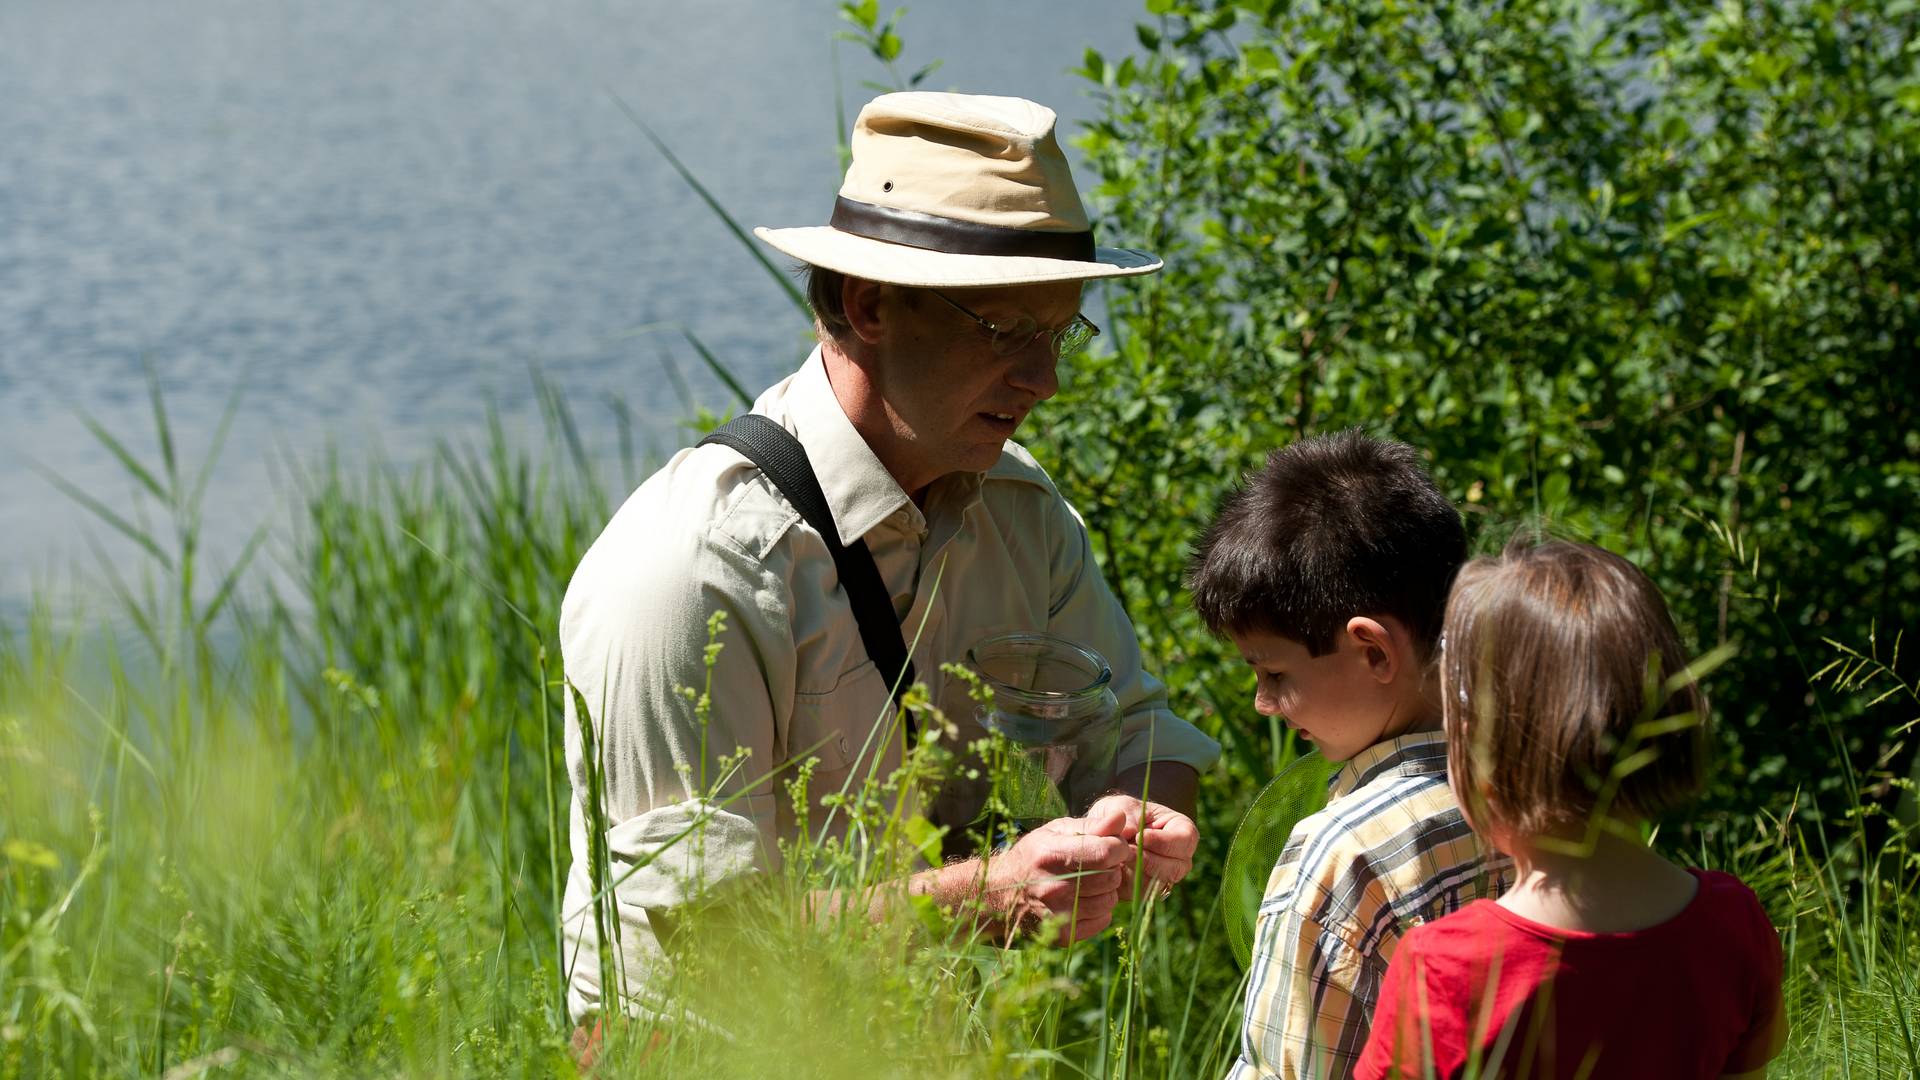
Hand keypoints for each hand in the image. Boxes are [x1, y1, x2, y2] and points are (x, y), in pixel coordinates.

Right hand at [981, 814, 1131, 943]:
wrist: (1002, 891)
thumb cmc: (1035, 854)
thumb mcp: (1057, 831)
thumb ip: (1091, 825)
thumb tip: (1121, 818)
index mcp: (1053, 855)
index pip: (1106, 853)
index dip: (1117, 847)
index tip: (1111, 845)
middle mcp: (1054, 887)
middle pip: (1110, 877)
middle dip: (1112, 868)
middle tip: (1099, 864)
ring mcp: (1058, 914)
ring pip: (1109, 900)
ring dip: (1107, 889)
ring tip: (1090, 881)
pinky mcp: (1063, 935)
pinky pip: (1102, 920)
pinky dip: (1100, 910)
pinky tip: (1085, 899)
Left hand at [1083, 794, 1198, 897]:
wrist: (1106, 833)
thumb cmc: (1120, 814)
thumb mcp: (1121, 806)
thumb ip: (1126, 816)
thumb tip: (1130, 832)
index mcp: (1183, 831)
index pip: (1185, 839)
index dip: (1163, 841)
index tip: (1140, 837)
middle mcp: (1180, 859)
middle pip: (1174, 868)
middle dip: (1147, 860)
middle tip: (1124, 851)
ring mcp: (1166, 878)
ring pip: (1157, 884)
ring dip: (1135, 872)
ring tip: (1117, 858)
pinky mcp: (1147, 892)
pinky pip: (1140, 894)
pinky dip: (1126, 883)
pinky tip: (1114, 870)